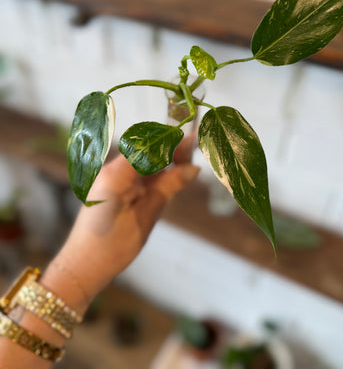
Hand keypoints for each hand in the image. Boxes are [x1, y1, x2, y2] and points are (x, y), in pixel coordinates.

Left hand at [42, 155, 199, 314]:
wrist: (82, 267)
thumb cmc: (111, 247)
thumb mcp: (145, 217)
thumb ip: (167, 188)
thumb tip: (192, 169)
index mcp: (115, 174)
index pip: (148, 147)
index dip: (172, 142)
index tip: (195, 140)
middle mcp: (111, 170)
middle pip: (146, 150)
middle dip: (171, 149)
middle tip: (197, 154)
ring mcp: (111, 179)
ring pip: (144, 161)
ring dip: (166, 162)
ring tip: (189, 166)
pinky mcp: (113, 188)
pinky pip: (138, 174)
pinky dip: (156, 174)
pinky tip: (172, 177)